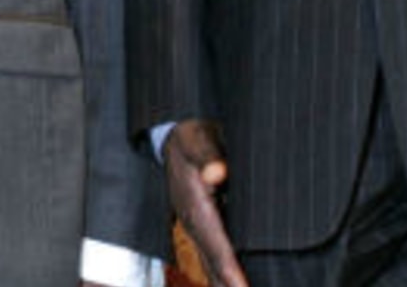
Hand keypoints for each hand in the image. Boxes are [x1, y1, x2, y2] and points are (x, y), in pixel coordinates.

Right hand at [165, 119, 246, 286]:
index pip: (216, 245)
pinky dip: (222, 273)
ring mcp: (195, 226)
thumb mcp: (198, 140)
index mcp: (195, 206)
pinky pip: (213, 256)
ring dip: (224, 282)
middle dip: (228, 284)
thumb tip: (217, 173)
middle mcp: (193, 222)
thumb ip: (207, 155)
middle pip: (213, 264)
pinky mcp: (201, 224)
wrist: (175, 133)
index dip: (231, 270)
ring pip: (211, 264)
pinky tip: (232, 282)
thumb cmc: (192, 136)